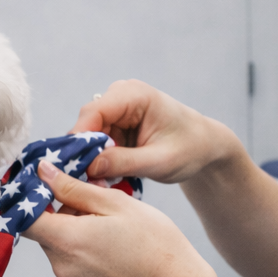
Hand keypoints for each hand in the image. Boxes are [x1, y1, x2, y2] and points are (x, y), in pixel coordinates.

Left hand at [24, 160, 222, 276]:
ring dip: (76, 235)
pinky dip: (85, 257)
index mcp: (67, 240)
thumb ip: (73, 188)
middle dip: (65, 214)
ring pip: (61, 249)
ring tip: (112, 231)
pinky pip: (73, 269)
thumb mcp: (116, 203)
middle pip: (47, 232)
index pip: (27, 217)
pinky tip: (114, 253)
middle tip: (100, 205)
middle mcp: (62, 268)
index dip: (33, 199)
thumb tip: (43, 173)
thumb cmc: (154, 242)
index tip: (50, 188)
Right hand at [71, 80, 239, 184]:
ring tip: (103, 181)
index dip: (79, 138)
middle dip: (85, 152)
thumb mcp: (159, 161)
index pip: (94, 112)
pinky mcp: (116, 121)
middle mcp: (121, 95)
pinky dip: (101, 158)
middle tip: (88, 181)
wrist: (204, 146)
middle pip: (87, 123)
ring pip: (89, 134)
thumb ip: (124, 162)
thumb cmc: (189, 149)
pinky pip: (97, 140)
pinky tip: (110, 175)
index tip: (73, 167)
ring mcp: (117, 107)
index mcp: (134, 95)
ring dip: (93, 158)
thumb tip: (89, 166)